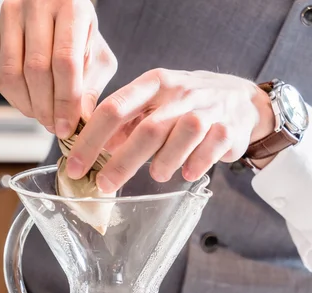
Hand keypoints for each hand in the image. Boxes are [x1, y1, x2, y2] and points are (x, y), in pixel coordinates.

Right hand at [0, 0, 116, 136]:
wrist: (54, 10)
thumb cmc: (80, 36)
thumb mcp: (98, 57)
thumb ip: (91, 88)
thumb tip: (80, 121)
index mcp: (71, 7)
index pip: (65, 62)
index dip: (65, 101)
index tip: (67, 127)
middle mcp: (37, 4)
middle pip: (36, 69)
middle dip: (46, 107)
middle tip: (55, 127)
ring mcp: (11, 15)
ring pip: (13, 74)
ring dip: (29, 106)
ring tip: (44, 118)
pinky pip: (0, 75)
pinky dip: (15, 99)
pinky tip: (31, 106)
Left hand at [66, 69, 274, 189]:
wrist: (241, 100)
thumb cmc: (187, 104)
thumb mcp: (155, 102)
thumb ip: (127, 123)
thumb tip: (95, 149)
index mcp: (154, 84)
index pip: (114, 109)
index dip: (91, 139)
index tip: (75, 165)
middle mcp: (179, 93)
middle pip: (146, 129)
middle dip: (121, 162)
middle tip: (104, 185)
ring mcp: (206, 110)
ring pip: (180, 137)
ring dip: (164, 162)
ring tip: (156, 175)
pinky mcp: (227, 129)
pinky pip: (209, 149)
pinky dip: (195, 165)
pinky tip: (187, 173)